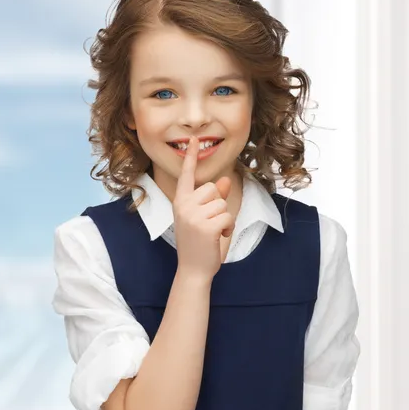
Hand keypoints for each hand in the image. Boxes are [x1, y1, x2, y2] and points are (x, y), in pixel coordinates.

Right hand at [172, 136, 235, 280]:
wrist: (193, 269)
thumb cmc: (198, 242)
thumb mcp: (202, 217)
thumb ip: (213, 198)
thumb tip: (225, 180)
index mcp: (180, 201)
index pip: (186, 175)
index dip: (191, 157)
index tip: (194, 140)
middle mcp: (184, 206)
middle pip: (213, 188)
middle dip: (218, 204)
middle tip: (209, 223)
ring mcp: (193, 216)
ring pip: (222, 203)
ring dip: (224, 218)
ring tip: (213, 232)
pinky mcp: (206, 226)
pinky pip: (227, 216)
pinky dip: (228, 227)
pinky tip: (219, 237)